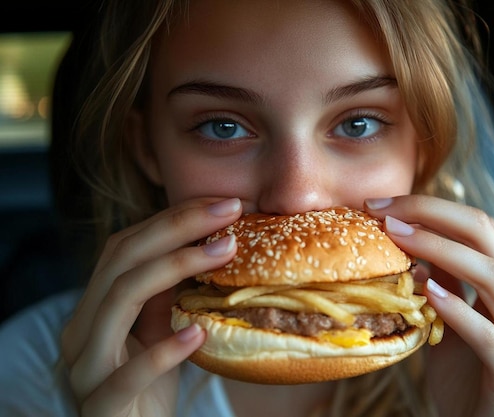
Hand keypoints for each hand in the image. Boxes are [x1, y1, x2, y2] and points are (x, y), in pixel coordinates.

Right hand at [61, 198, 242, 416]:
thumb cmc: (148, 385)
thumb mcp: (159, 329)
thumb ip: (169, 293)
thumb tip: (212, 245)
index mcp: (94, 306)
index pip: (125, 246)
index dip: (170, 219)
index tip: (218, 203)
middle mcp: (81, 329)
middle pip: (122, 260)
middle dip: (178, 228)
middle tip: (229, 211)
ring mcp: (85, 366)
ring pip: (118, 300)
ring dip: (175, 268)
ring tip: (226, 253)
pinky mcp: (100, 405)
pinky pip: (126, 373)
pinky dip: (164, 351)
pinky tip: (199, 334)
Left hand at [365, 195, 493, 416]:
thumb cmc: (466, 371)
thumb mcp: (448, 318)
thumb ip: (440, 281)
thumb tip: (407, 240)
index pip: (476, 226)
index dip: (430, 208)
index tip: (381, 204)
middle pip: (486, 237)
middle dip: (432, 216)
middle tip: (384, 212)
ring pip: (493, 278)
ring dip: (442, 251)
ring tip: (400, 239)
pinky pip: (489, 336)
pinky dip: (459, 310)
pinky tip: (428, 294)